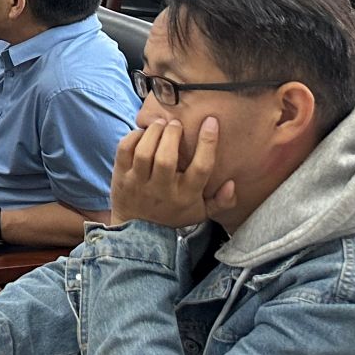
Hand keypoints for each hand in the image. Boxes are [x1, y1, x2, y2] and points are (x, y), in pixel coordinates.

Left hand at [110, 116, 235, 228]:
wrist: (139, 232)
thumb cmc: (174, 215)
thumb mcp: (202, 213)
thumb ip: (221, 201)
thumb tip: (232, 184)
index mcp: (186, 195)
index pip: (201, 167)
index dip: (208, 142)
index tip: (211, 122)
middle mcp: (163, 189)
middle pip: (167, 157)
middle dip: (173, 134)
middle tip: (176, 123)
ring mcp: (139, 183)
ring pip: (144, 152)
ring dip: (154, 132)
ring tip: (161, 124)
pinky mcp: (121, 177)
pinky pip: (124, 151)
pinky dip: (133, 137)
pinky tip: (143, 132)